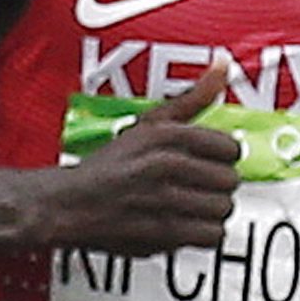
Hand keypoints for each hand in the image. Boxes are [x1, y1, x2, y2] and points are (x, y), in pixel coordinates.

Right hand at [41, 53, 241, 253]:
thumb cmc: (110, 166)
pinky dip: (204, 234)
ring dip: (211, 211)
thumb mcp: (148, 123)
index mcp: (166, 135)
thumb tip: (224, 64)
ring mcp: (164, 201)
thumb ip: (192, 97)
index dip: (222, 157)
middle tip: (197, 186)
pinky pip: (211, 236)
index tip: (209, 162)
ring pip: (222, 209)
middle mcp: (166, 165)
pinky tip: (187, 225)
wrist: (69, 205)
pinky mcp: (163, 234)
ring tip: (192, 206)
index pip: (229, 148)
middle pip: (229, 180)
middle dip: (216, 185)